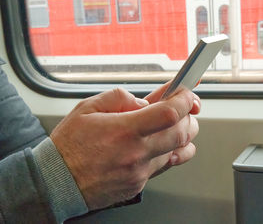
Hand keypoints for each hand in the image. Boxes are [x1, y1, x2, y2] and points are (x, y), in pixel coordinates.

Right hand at [50, 86, 200, 209]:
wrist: (57, 182)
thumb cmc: (69, 146)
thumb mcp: (87, 107)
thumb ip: (119, 97)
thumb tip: (143, 101)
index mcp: (124, 130)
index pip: (170, 113)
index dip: (185, 100)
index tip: (187, 94)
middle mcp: (136, 153)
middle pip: (183, 133)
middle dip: (190, 116)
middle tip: (185, 107)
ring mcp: (140, 172)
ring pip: (180, 151)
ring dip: (183, 135)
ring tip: (174, 124)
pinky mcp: (139, 184)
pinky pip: (165, 166)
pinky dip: (170, 151)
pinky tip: (161, 143)